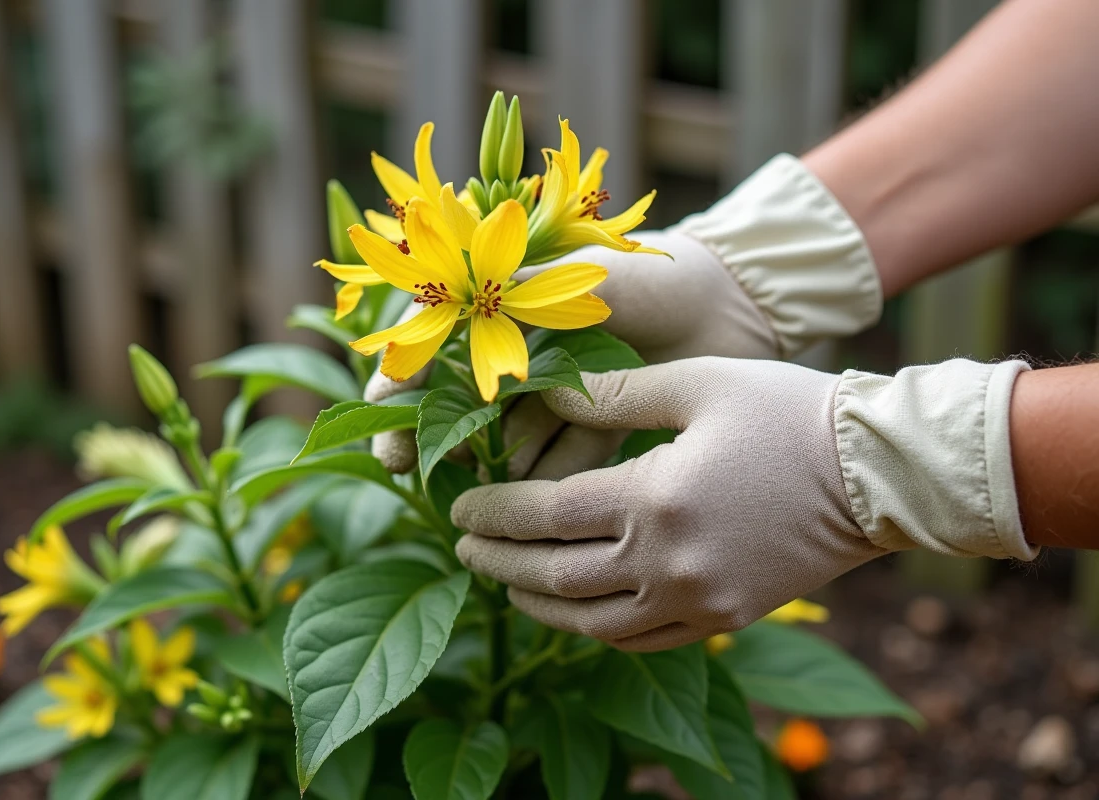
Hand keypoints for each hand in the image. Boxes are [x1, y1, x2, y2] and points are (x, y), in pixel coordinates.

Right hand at [366, 228, 778, 472]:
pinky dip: (553, 480)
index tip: (385, 427)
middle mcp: (528, 352)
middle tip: (419, 476)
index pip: (435, 347)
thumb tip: (438, 314)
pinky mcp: (601, 425)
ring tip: (492, 498)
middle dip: (440, 442)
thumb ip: (511, 291)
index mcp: (510, 306)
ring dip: (499, 469)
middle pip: (465, 404)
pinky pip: (566, 460)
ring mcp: (563, 392)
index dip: (403, 387)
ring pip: (514, 439)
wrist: (733, 301)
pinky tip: (544, 505)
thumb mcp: (575, 274)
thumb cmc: (650, 274)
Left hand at [451, 358, 888, 651]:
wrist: (878, 473)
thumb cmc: (788, 412)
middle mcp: (669, 563)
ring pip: (592, 622)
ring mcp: (699, 600)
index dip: (495, 514)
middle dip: (499, 564)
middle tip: (462, 549)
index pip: (546, 515)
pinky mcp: (726, 619)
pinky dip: (598, 629)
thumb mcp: (696, 384)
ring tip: (507, 584)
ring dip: (539, 606)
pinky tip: (578, 611)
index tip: (460, 507)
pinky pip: (643, 640)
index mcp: (654, 498)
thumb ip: (612, 394)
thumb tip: (544, 393)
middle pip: (556, 578)